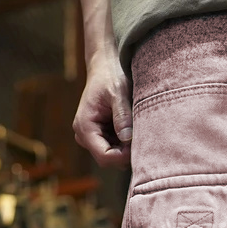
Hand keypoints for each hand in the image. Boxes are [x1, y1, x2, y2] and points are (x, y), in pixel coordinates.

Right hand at [73, 45, 132, 170]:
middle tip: (142, 137)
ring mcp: (91, 137)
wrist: (105, 67)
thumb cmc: (111, 77)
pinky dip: (126, 143)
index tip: (140, 144)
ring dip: (126, 148)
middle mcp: (84, 135)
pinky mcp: (100, 136)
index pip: (104, 156)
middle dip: (126, 153)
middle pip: (108, 160)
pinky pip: (115, 149)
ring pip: (113, 157)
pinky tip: (132, 128)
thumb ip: (122, 116)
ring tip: (136, 129)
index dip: (124, 156)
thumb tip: (127, 138)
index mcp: (85, 126)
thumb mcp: (119, 93)